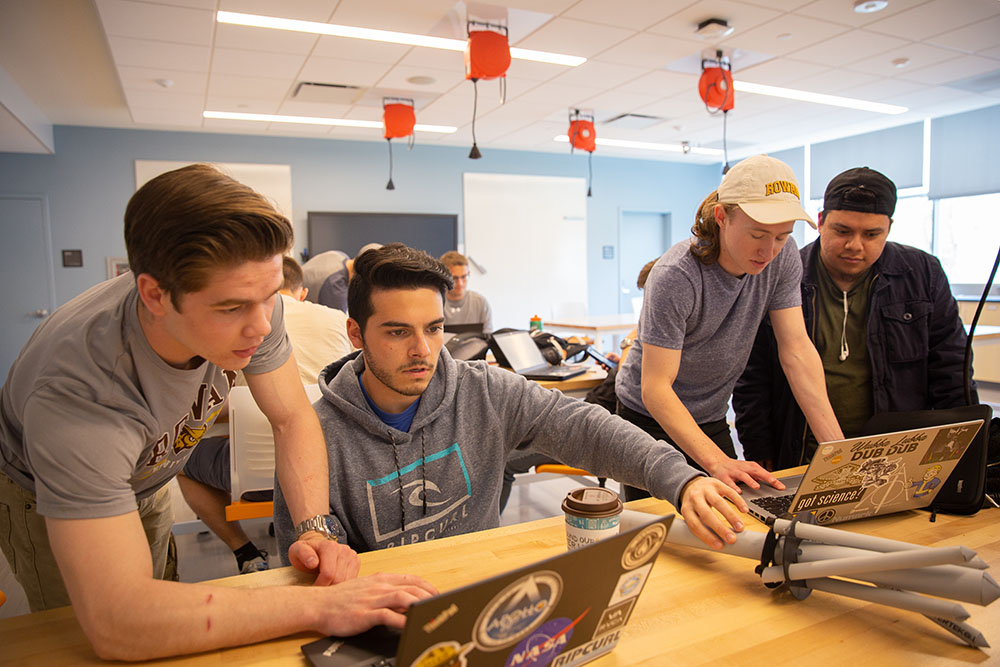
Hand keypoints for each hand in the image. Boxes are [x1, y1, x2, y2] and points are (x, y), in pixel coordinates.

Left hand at [289, 531, 359, 585]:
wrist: (317, 547)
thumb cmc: (306, 551)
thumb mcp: (297, 550)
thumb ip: (303, 554)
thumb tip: (313, 563)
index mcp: (330, 547)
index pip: (328, 573)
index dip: (320, 585)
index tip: (312, 590)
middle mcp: (344, 550)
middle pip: (339, 579)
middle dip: (327, 588)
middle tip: (318, 592)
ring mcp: (352, 556)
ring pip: (346, 581)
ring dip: (335, 588)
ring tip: (325, 587)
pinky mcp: (356, 562)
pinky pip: (352, 580)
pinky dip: (342, 586)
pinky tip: (333, 584)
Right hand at [314, 572, 438, 636]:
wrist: (318, 604)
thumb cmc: (341, 599)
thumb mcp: (366, 588)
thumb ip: (385, 591)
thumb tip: (403, 599)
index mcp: (380, 579)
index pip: (411, 579)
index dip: (427, 586)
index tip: (437, 594)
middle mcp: (379, 587)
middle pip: (411, 588)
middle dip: (429, 596)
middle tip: (439, 606)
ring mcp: (372, 599)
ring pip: (403, 598)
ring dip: (419, 605)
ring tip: (429, 614)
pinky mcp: (365, 613)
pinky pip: (388, 615)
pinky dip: (402, 620)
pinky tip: (410, 625)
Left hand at [679, 476, 747, 549]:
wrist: (692, 484)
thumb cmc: (694, 505)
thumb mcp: (693, 515)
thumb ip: (702, 527)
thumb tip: (717, 545)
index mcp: (687, 509)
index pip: (695, 525)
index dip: (707, 536)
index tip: (720, 546)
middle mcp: (694, 498)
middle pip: (706, 514)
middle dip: (720, 528)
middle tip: (732, 539)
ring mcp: (706, 490)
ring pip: (719, 503)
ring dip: (731, 516)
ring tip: (740, 527)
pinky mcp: (717, 483)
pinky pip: (729, 492)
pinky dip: (738, 502)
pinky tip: (744, 511)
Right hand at [704, 457, 784, 492]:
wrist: (718, 463)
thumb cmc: (736, 468)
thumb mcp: (748, 470)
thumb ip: (759, 477)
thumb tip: (773, 484)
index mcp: (750, 467)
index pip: (764, 472)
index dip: (773, 480)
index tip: (781, 487)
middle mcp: (743, 468)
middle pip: (756, 471)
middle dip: (765, 476)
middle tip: (774, 482)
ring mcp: (734, 472)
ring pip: (743, 476)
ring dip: (750, 481)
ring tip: (756, 486)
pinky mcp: (724, 477)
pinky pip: (729, 483)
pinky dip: (734, 487)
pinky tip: (738, 492)